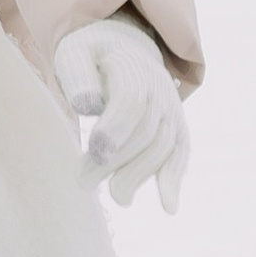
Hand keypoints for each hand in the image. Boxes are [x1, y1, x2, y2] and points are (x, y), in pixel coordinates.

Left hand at [53, 15, 188, 212]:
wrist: (123, 48)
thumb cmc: (89, 57)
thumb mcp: (75, 55)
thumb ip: (78, 77)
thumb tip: (86, 105)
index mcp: (131, 67)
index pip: (129, 100)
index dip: (114, 128)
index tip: (95, 152)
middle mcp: (158, 89)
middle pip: (144, 130)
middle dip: (116, 160)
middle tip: (83, 183)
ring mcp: (171, 109)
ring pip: (162, 146)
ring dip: (138, 175)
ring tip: (115, 198)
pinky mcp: (177, 128)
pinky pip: (181, 153)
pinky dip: (174, 180)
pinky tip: (168, 208)